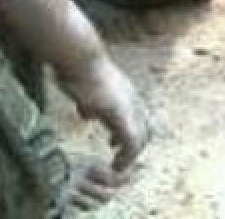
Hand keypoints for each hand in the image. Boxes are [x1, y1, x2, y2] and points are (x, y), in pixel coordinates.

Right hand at [56, 55, 150, 172]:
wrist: (80, 57)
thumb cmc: (79, 70)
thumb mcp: (89, 91)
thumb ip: (92, 104)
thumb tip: (89, 115)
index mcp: (127, 95)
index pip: (140, 119)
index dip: (132, 134)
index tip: (114, 146)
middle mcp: (133, 100)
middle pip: (145, 130)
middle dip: (134, 148)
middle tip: (119, 161)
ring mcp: (128, 106)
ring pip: (141, 138)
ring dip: (131, 156)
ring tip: (118, 167)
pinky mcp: (118, 112)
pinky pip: (131, 139)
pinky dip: (127, 155)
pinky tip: (116, 163)